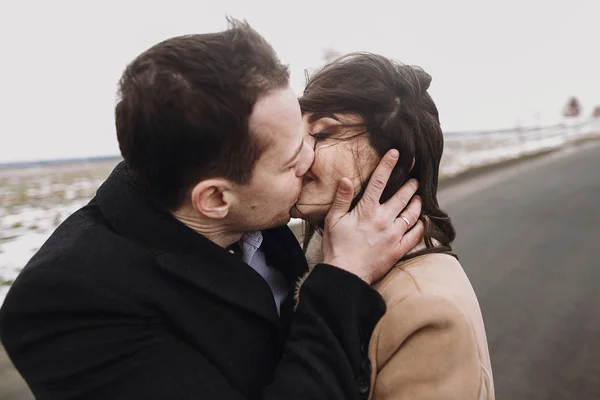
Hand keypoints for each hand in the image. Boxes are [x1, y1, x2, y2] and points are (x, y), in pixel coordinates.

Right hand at [321, 149, 423, 283]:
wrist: (346, 275)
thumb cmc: (337, 247)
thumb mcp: (333, 220)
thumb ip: (341, 199)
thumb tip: (346, 179)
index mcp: (367, 210)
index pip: (379, 182)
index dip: (388, 165)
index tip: (397, 154)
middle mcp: (384, 219)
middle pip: (402, 196)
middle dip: (411, 185)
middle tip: (416, 179)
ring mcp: (394, 235)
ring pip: (412, 214)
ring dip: (417, 203)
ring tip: (419, 197)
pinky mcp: (398, 250)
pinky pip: (415, 235)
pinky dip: (421, 226)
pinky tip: (422, 221)